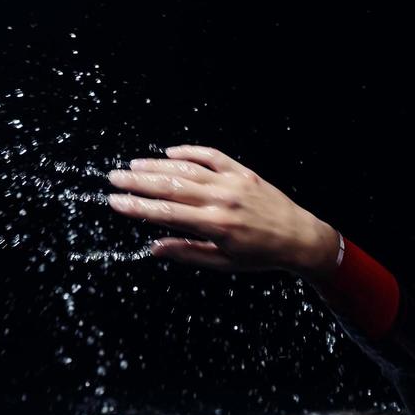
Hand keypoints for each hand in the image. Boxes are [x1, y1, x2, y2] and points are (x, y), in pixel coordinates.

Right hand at [105, 145, 340, 280]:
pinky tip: (170, 152)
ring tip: (133, 166)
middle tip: (114, 178)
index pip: (167, 214)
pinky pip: (212, 156)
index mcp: (216, 225)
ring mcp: (233, 183)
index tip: (115, 202)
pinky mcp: (244, 172)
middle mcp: (222, 200)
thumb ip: (188, 253)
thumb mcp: (224, 262)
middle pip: (171, 186)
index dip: (137, 208)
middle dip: (139, 182)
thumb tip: (154, 247)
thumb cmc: (262, 255)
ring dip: (157, 166)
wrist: (300, 238)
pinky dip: (190, 152)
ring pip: (187, 169)